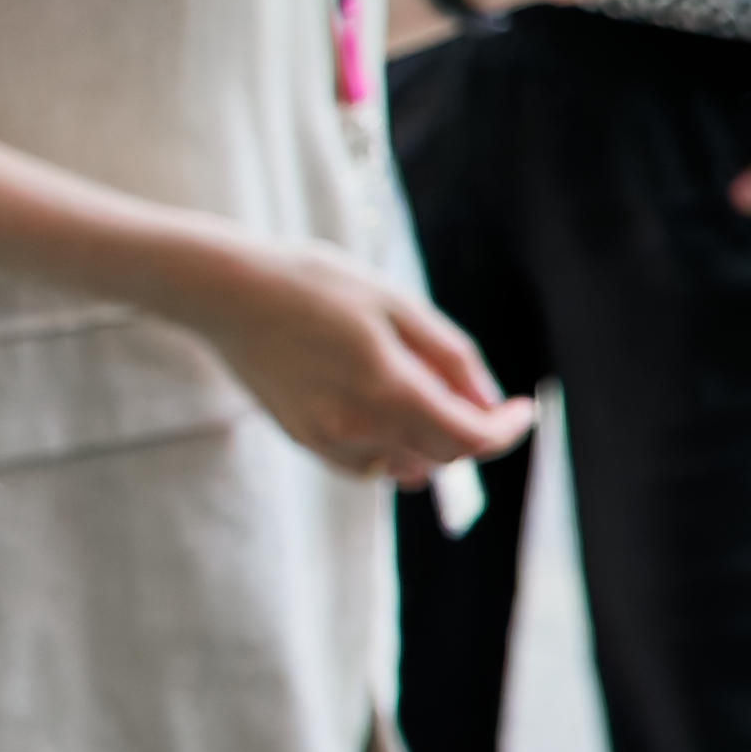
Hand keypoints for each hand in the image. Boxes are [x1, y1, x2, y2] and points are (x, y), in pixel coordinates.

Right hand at [170, 233, 528, 483]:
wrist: (227, 293)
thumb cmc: (314, 285)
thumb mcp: (396, 304)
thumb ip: (449, 356)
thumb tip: (486, 402)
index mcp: (388, 388)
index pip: (471, 438)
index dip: (507, 429)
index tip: (522, 409)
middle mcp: (358, 426)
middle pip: (443, 456)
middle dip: (472, 431)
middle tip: (475, 393)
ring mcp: (327, 439)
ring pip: (406, 466)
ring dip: (430, 444)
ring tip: (424, 399)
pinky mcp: (304, 439)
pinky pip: (367, 466)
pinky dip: (391, 451)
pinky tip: (384, 414)